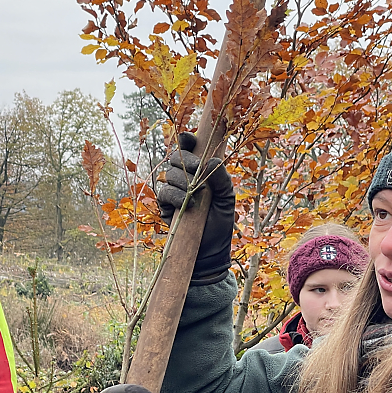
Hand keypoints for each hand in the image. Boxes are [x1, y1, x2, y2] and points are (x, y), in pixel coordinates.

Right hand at [157, 132, 234, 283]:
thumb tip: (212, 161)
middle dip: (185, 161)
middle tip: (196, 169)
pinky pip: (164, 193)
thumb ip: (222, 180)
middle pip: (175, 158)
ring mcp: (173, 192)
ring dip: (182, 180)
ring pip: (169, 175)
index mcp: (200, 172)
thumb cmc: (220, 225)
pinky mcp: (165, 207)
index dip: (186, 141)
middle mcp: (185, 179)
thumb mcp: (227, 201)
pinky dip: (175, 196)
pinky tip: (185, 204)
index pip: (188, 149)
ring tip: (195, 194)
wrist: (209, 253)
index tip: (189, 139)